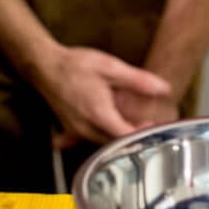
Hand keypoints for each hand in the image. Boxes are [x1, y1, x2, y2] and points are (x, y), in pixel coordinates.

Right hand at [38, 45, 170, 149]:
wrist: (45, 66)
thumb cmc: (75, 65)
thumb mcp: (111, 68)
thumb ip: (138, 80)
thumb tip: (163, 88)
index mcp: (99, 115)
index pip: (127, 136)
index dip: (143, 133)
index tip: (153, 124)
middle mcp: (86, 128)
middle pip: (115, 142)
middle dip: (132, 135)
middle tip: (146, 122)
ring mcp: (76, 131)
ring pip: (102, 142)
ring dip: (117, 135)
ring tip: (130, 121)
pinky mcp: (69, 128)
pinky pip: (89, 138)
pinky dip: (100, 134)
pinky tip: (106, 124)